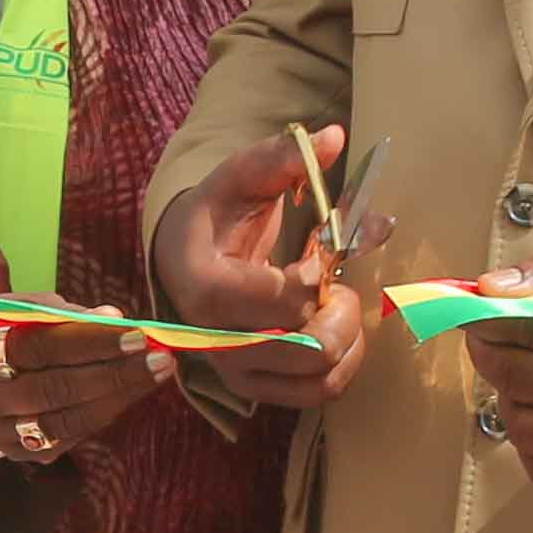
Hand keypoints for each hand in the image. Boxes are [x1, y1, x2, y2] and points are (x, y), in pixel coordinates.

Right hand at [0, 308, 178, 465]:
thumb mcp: (18, 309)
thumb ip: (63, 313)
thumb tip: (114, 317)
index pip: (36, 347)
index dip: (88, 341)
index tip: (136, 333)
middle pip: (51, 390)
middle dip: (112, 374)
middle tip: (159, 358)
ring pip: (62, 422)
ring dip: (116, 399)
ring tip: (154, 375)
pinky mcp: (15, 454)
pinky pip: (66, 439)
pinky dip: (102, 414)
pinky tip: (129, 393)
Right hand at [150, 127, 375, 407]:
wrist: (184, 259)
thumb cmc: (215, 216)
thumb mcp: (240, 179)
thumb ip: (281, 159)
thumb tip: (333, 137)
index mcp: (205, 289)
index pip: (285, 298)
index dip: (317, 274)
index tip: (313, 252)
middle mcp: (214, 344)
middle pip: (308, 350)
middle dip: (340, 312)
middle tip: (335, 282)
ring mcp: (235, 373)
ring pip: (319, 381)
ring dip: (348, 340)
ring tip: (334, 305)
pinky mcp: (256, 389)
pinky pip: (317, 395)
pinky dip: (344, 364)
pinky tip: (335, 328)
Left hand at [465, 231, 532, 494]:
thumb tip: (492, 291)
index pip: (531, 333)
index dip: (489, 321)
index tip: (479, 312)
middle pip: (519, 384)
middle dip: (489, 357)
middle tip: (489, 339)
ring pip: (524, 430)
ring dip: (507, 400)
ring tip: (525, 375)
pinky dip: (529, 442)